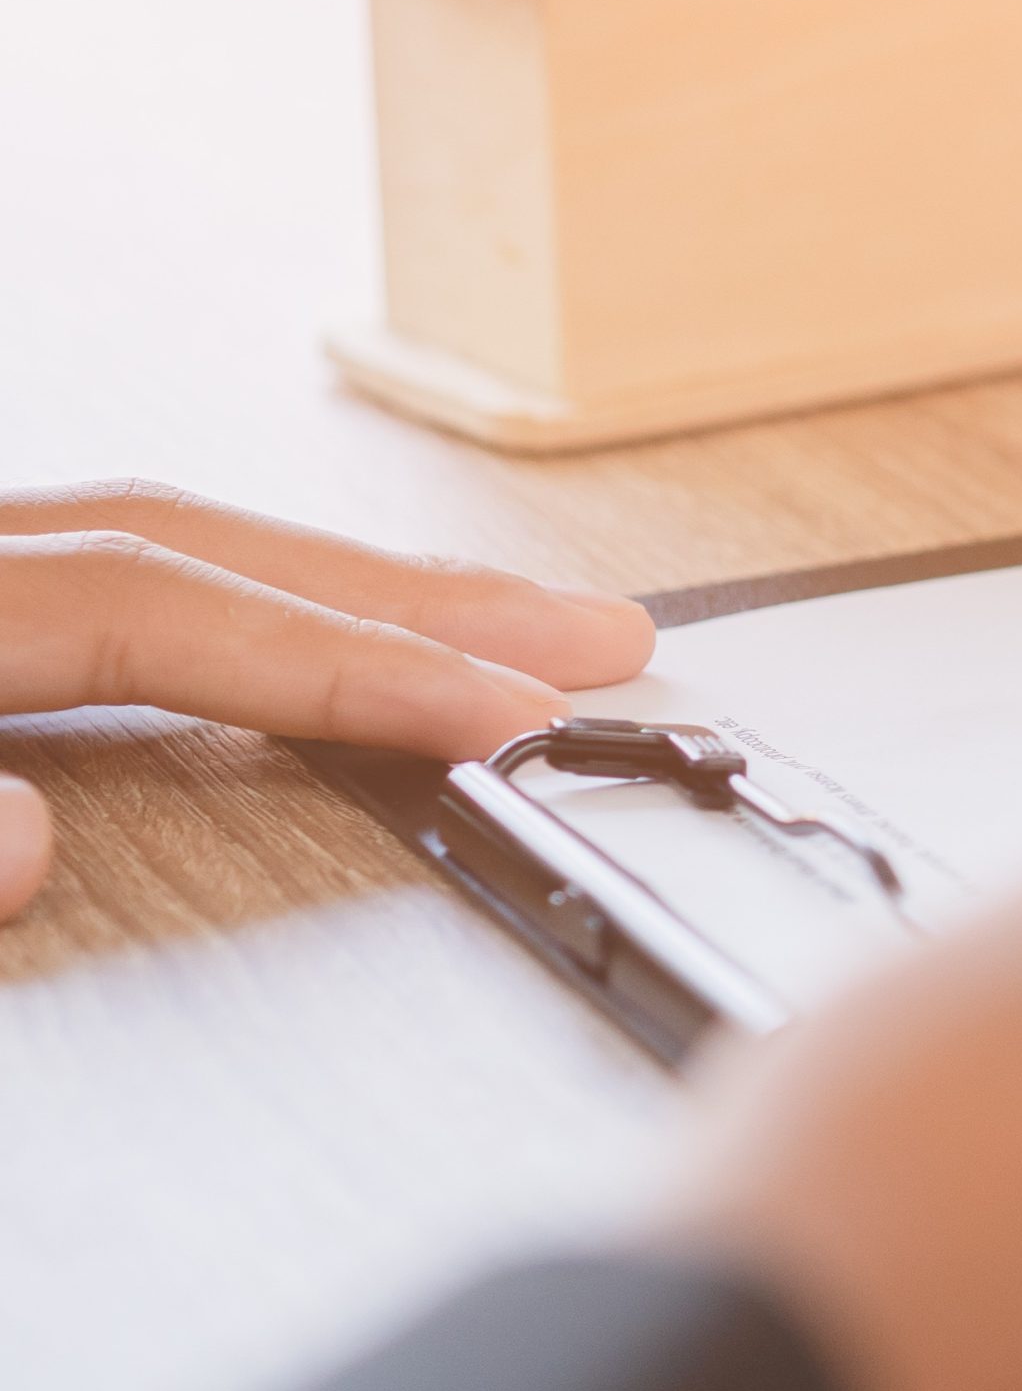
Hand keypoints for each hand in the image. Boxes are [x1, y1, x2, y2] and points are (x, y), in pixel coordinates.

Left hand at [0, 482, 657, 918]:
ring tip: (491, 629)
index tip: (507, 715)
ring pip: (158, 539)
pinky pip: (107, 569)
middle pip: (198, 542)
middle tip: (594, 637)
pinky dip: (240, 597)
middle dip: (416, 596)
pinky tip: (306, 643)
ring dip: (344, 589)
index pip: (158, 607)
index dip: (350, 662)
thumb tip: (26, 851)